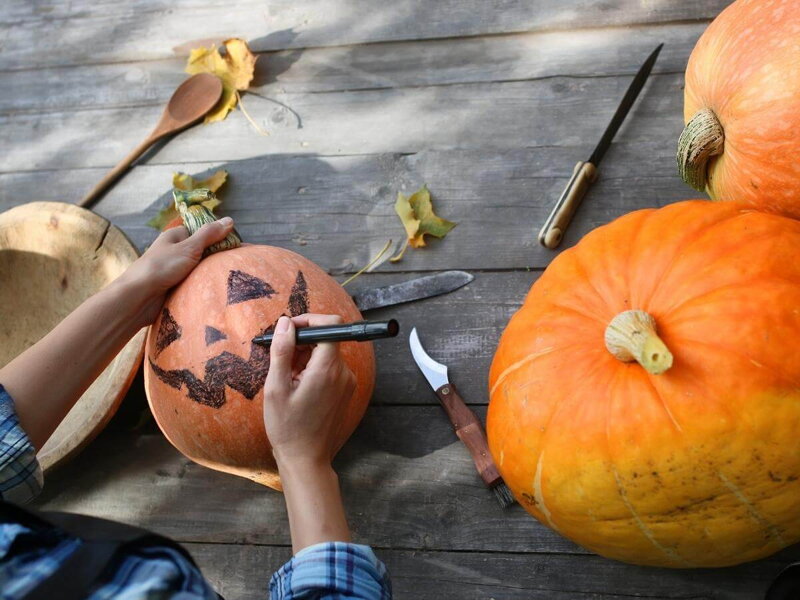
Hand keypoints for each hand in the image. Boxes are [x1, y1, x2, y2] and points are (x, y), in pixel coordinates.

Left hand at [117, 217, 234, 325]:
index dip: (216, 236)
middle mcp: (173, 251)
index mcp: (174, 237)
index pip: (200, 232)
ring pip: (197, 269)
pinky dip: (200, 286)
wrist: (139, 296)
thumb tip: (230, 220)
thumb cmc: (162, 266)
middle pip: (200, 251)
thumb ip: (209, 235)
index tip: (233, 244)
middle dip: (214, 257)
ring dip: (207, 273)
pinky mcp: (173, 287)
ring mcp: (173, 270)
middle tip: (232, 262)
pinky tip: (212, 289)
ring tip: (226, 277)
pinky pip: (192, 283)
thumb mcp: (189, 247)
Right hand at [263, 314, 356, 469]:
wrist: (306, 459)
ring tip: (288, 380)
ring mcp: (347, 382)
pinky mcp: (346, 390)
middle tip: (281, 360)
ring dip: (305, 358)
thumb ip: (282, 351)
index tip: (290, 329)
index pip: (331, 324)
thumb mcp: (276, 388)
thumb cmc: (288, 427)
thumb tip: (285, 323)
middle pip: (327, 339)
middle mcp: (343, 372)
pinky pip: (330, 368)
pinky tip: (298, 388)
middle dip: (302, 343)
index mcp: (328, 369)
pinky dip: (313, 370)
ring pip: (326, 354)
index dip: (310, 320)